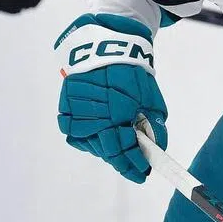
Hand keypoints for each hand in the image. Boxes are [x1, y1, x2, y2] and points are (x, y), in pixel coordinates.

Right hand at [55, 14, 166, 183]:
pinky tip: (101, 136)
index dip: (135, 165)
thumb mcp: (152, 100)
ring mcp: (77, 113)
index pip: (125, 150)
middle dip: (123, 162)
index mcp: (117, 113)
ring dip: (106, 150)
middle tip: (134, 168)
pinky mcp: (65, 108)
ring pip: (92, 145)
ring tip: (119, 147)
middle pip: (107, 152)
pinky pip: (77, 135)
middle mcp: (94, 115)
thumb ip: (155, 128)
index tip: (144, 174)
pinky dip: (90, 139)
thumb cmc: (134, 74)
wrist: (106, 47)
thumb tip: (157, 151)